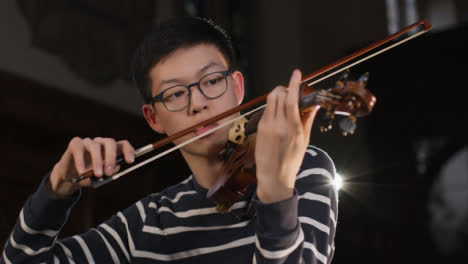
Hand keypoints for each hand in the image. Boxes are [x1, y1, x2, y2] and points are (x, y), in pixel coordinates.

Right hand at [49, 137, 134, 197]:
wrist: (70, 178)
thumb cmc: (89, 176)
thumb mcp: (102, 177)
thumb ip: (109, 172)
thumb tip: (114, 168)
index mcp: (111, 150)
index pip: (123, 144)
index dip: (128, 151)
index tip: (130, 161)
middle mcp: (101, 143)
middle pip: (110, 142)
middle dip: (111, 157)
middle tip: (109, 172)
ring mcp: (88, 142)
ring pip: (95, 146)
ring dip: (97, 161)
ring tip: (97, 174)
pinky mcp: (75, 144)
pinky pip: (79, 149)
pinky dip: (81, 161)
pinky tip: (82, 172)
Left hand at [255, 70, 319, 202]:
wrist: (274, 177)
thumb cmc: (291, 161)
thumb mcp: (304, 141)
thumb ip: (308, 120)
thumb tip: (314, 105)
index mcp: (293, 128)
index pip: (292, 99)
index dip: (294, 84)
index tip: (296, 73)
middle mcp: (279, 125)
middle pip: (279, 94)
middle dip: (286, 88)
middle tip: (292, 91)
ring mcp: (267, 126)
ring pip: (271, 99)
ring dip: (278, 94)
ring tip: (285, 99)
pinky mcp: (260, 127)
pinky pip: (266, 109)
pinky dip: (273, 105)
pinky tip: (278, 112)